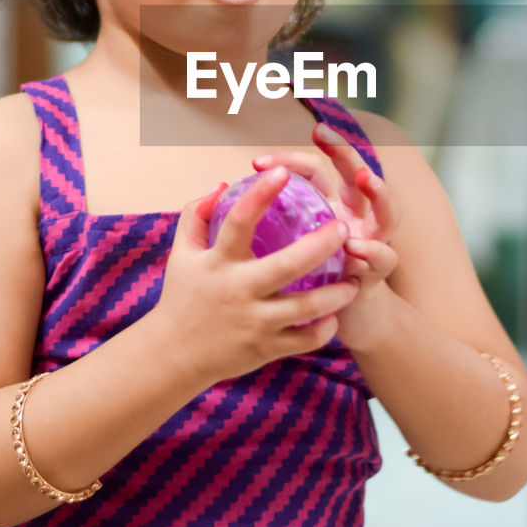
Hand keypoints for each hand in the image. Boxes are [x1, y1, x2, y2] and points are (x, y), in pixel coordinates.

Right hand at [153, 167, 360, 386]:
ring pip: (306, 307)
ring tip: (353, 280)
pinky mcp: (266, 348)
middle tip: (343, 227)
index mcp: (218, 262)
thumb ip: (196, 215)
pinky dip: (324, 328)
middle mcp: (238, 290)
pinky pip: (305, 339)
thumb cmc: (181, 297)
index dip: (260, 193)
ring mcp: (254, 322)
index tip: (283, 170)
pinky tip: (334, 315)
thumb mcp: (181, 253)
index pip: (239, 220)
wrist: (173, 357)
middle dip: (320, 246)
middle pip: (287, 265)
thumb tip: (223, 185)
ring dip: (336, 294)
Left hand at [251, 123, 399, 351]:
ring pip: (386, 210)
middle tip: (323, 133)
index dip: (291, 159)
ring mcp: (372, 240)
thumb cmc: (301, 282)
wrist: (342, 318)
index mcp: (327, 207)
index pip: (314, 170)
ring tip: (363, 179)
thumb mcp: (279, 247)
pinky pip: (383, 258)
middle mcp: (354, 216)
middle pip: (356, 174)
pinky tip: (357, 248)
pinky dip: (373, 251)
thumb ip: (253, 219)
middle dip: (344, 151)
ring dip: (378, 192)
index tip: (260, 159)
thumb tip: (216, 191)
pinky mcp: (378, 271)